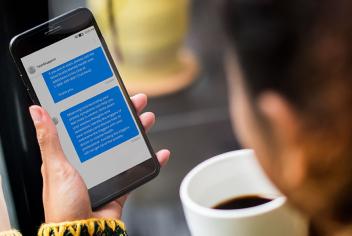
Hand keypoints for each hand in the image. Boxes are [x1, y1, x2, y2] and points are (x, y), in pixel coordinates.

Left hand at [29, 94, 169, 222]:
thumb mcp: (54, 167)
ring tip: (148, 119)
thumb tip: (37, 112)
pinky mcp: (119, 185)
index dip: (100, 109)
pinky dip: (150, 161)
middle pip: (111, 133)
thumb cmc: (63, 205)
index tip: (110, 96)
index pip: (88, 125)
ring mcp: (106, 173)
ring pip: (126, 147)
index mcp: (71, 156)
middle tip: (136, 103)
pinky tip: (159, 153)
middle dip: (126, 116)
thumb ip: (50, 140)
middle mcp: (89, 162)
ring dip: (139, 133)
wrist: (82, 232)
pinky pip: (137, 170)